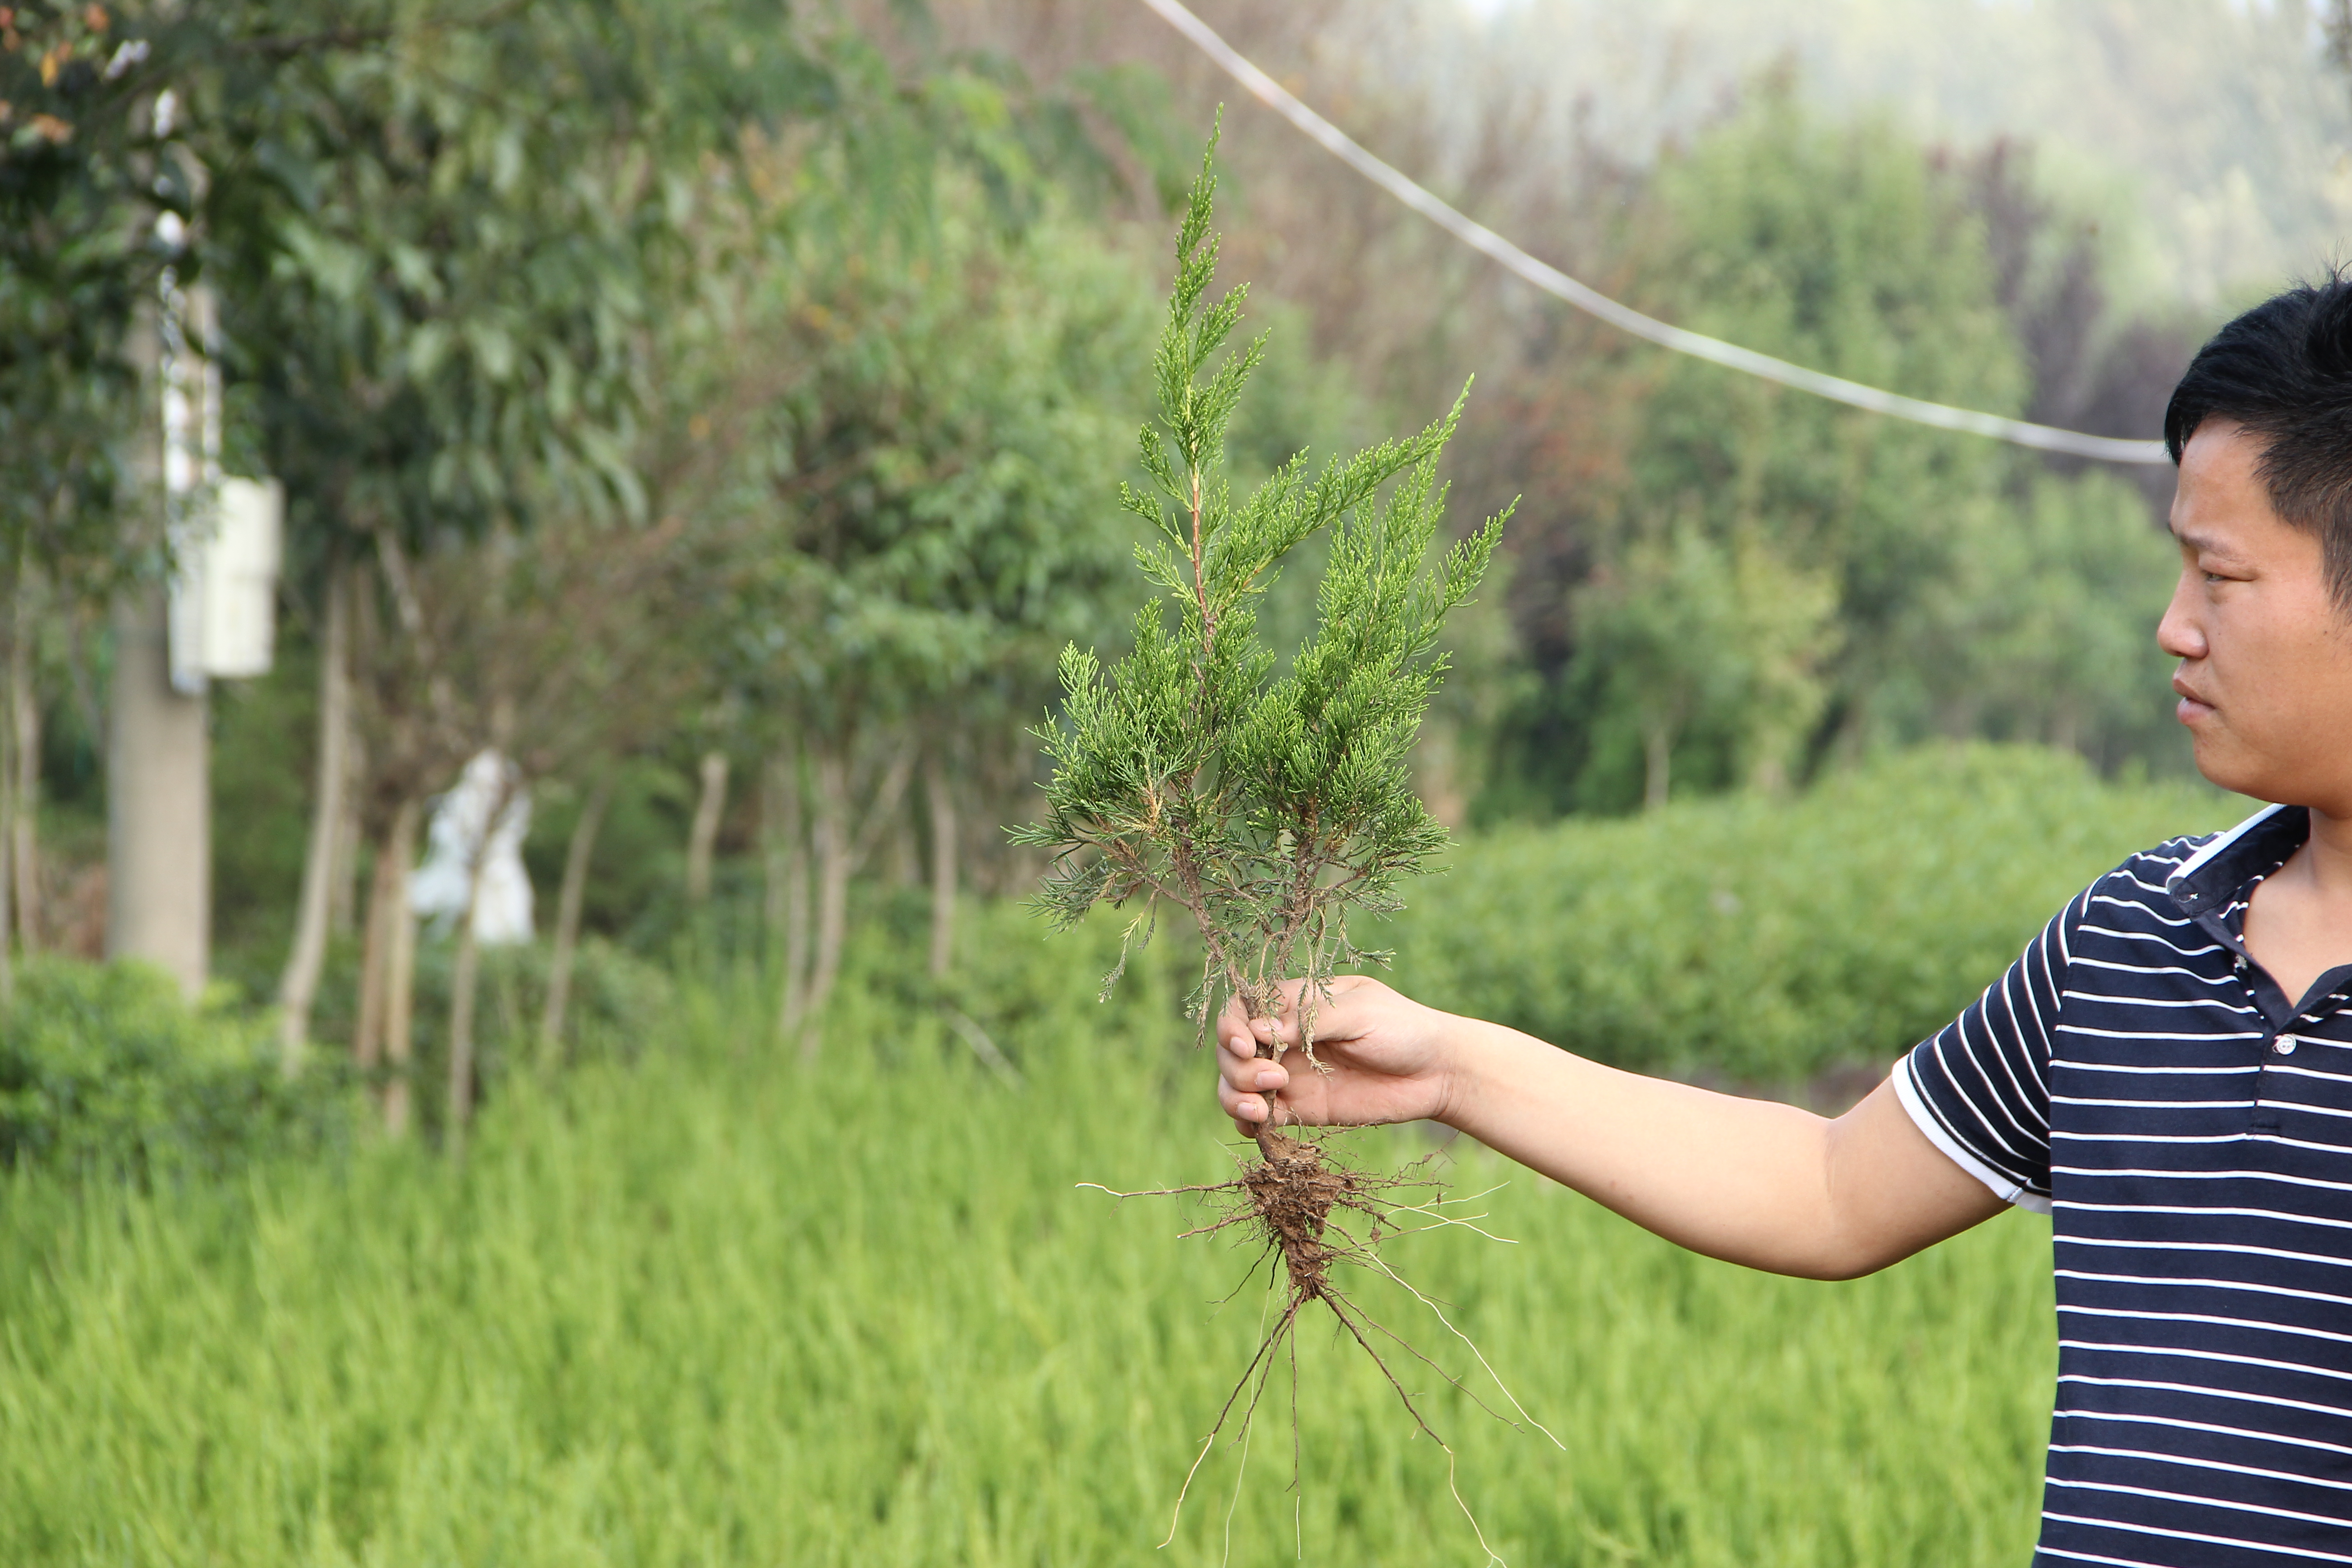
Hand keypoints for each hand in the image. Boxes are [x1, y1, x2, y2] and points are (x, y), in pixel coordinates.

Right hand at [1215, 975, 1457, 1135]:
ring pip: (1237, 1084)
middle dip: (1238, 1067)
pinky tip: (1260, 1126)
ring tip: (1263, 1109)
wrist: (1438, 1073)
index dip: (1232, 1027)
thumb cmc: (1403, 1028)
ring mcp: (1290, 1074)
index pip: (1242, 1009)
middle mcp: (1285, 1038)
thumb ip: (1310, 1020)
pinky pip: (1260, 1117)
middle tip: (1274, 1077)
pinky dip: (1248, 1123)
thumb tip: (1257, 1030)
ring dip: (1236, 1097)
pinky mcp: (1301, 1108)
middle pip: (1232, 1050)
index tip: (1247, 1044)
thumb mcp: (1360, 1011)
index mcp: (1294, 1003)